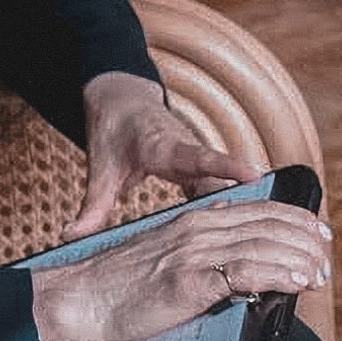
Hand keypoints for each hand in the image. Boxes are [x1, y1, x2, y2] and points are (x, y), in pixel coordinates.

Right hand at [29, 197, 334, 340]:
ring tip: (320, 275)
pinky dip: (278, 274)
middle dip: (306, 240)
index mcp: (194, 221)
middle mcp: (198, 228)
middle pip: (270, 223)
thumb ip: (198, 253)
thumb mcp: (164, 260)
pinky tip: (297, 282)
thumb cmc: (116, 292)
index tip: (319, 236)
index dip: (296, 221)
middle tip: (327, 261)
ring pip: (264, 244)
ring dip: (300, 260)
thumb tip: (233, 261)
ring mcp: (193, 252)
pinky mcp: (188, 280)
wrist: (75, 303)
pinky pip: (245, 270)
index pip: (259, 211)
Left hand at [71, 70, 252, 237]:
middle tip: (272, 219)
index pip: (201, 157)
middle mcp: (188, 151)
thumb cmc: (114, 131)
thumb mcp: (100, 169)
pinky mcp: (197, 170)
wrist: (122, 104)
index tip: (255, 175)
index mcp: (165, 147)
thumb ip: (92, 206)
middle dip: (244, 197)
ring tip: (265, 234)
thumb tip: (70, 236)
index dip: (228, 167)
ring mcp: (196, 161)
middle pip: (221, 177)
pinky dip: (227, 208)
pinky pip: (216, 189)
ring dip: (240, 205)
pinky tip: (238, 235)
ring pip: (223, 185)